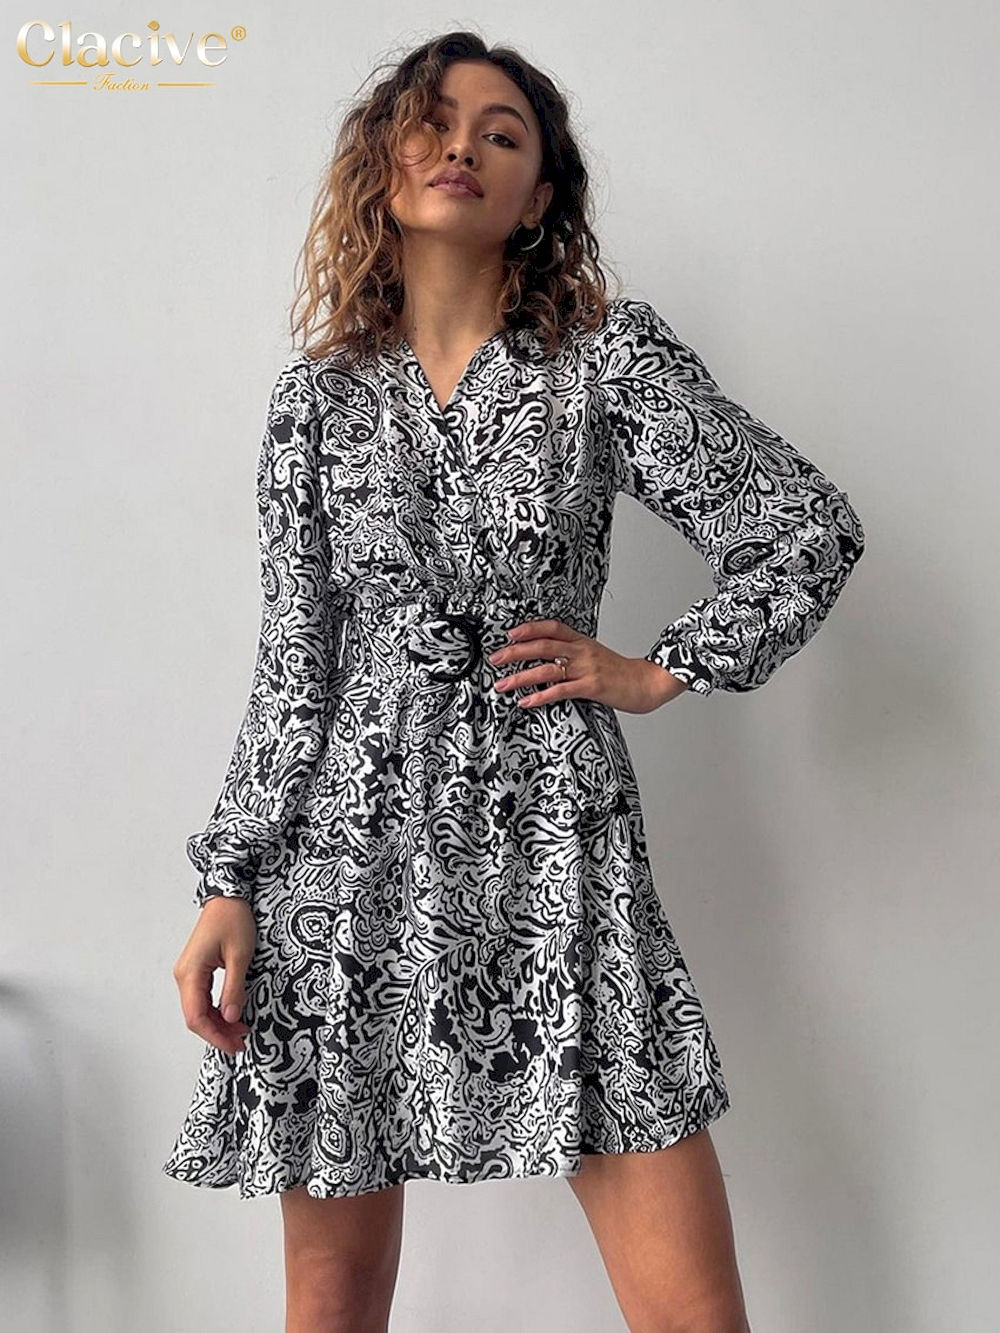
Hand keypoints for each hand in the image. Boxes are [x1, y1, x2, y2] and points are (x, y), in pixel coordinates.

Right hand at [172, 896, 255, 1054]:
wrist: (227, 897)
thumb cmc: (233, 919)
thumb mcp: (240, 955)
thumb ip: (234, 988)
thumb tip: (232, 1017)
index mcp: (190, 973)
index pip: (196, 1016)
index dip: (215, 1036)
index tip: (234, 1046)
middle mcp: (184, 976)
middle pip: (195, 1016)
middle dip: (218, 1033)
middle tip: (241, 1042)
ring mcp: (188, 974)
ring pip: (199, 1009)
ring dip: (218, 1023)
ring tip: (241, 1031)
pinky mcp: (196, 971)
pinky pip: (202, 998)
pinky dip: (216, 1010)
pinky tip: (232, 1015)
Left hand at [487, 619, 689, 714]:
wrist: (646, 682)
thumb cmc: (620, 673)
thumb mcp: (595, 656)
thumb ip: (573, 654)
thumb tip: (547, 660)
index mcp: (582, 641)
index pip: (552, 627)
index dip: (529, 628)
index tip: (510, 634)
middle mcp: (581, 651)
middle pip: (542, 645)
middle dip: (514, 652)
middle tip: (495, 658)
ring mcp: (586, 668)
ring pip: (546, 668)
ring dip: (520, 677)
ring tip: (503, 684)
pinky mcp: (590, 687)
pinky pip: (560, 690)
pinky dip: (540, 696)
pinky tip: (526, 701)